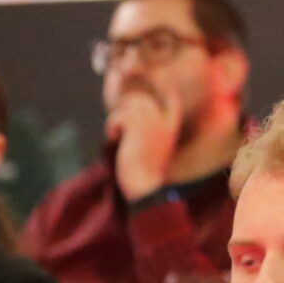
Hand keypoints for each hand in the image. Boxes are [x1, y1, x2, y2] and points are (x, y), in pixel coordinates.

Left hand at [106, 87, 184, 203]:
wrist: (143, 185)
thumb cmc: (143, 169)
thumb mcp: (149, 144)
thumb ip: (145, 125)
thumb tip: (128, 101)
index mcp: (171, 126)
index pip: (172, 100)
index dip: (157, 97)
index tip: (146, 103)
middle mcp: (164, 121)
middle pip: (141, 99)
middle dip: (127, 110)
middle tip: (121, 129)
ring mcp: (151, 122)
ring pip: (127, 105)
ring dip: (118, 119)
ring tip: (118, 135)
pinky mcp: (136, 126)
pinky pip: (117, 116)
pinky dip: (111, 128)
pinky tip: (115, 140)